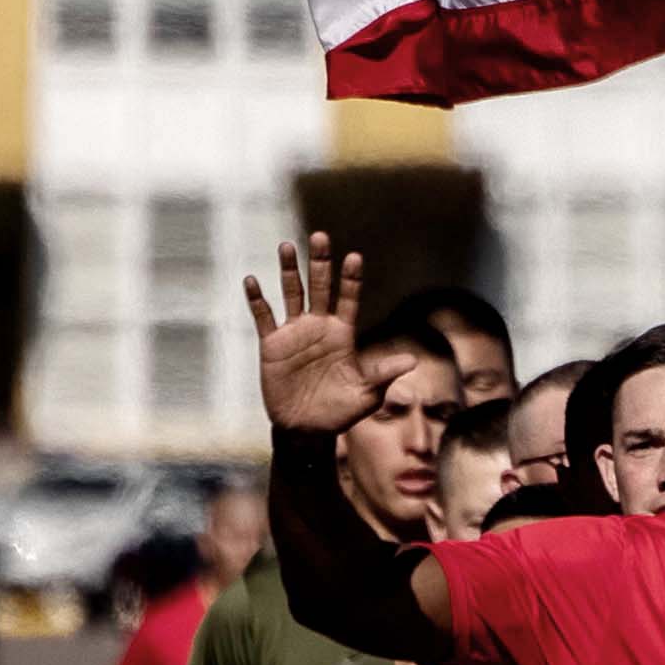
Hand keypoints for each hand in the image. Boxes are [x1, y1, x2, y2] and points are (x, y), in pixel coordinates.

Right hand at [248, 235, 372, 439]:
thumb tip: (412, 360)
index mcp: (344, 334)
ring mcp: (295, 334)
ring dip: (288, 271)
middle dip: (320, 262)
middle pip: (320, 287)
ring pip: (292, 294)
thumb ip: (384, 374)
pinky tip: (252, 280)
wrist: (307, 428)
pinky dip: (257, 299)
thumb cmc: (341, 411)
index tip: (355, 256)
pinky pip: (264, 317)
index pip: (349, 299)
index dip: (351, 279)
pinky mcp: (272, 346)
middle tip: (320, 236)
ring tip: (286, 246)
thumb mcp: (368, 393)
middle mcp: (320, 328)